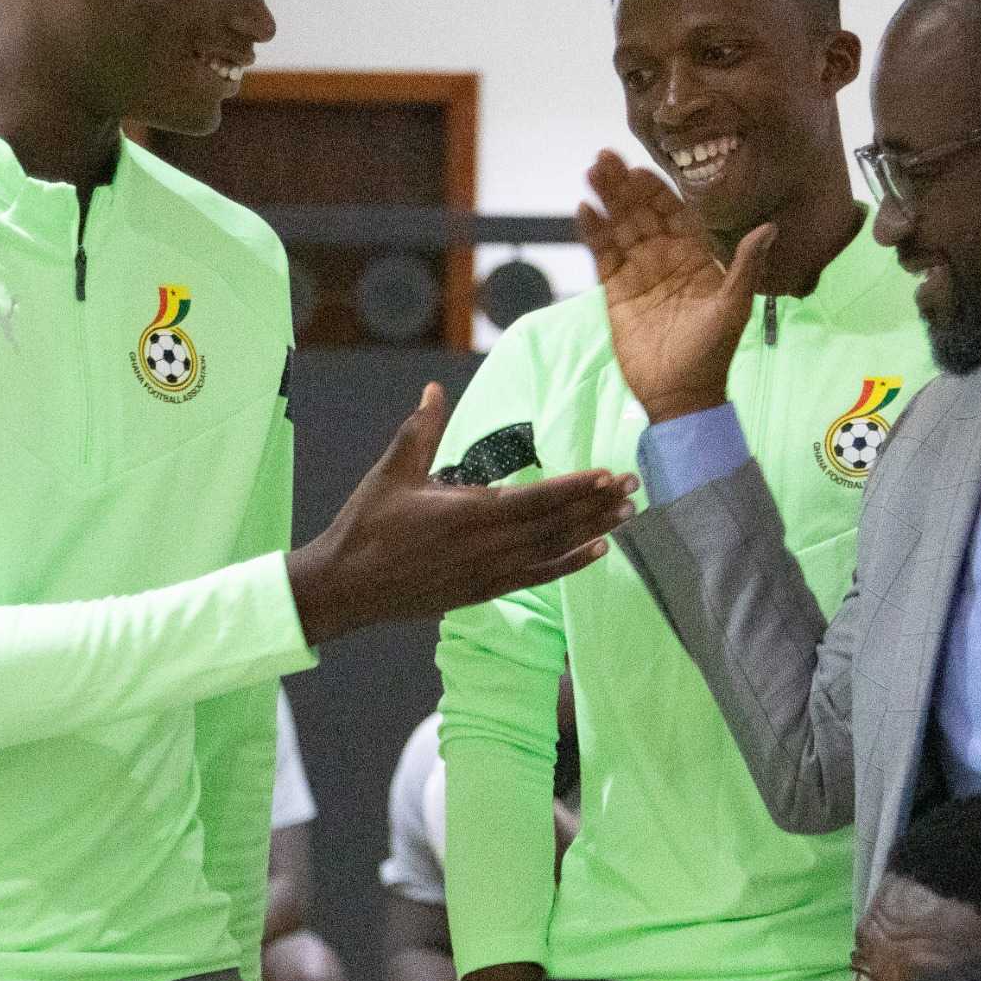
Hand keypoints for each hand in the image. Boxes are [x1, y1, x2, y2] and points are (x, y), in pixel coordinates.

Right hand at [287, 385, 637, 646]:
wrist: (346, 587)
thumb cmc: (366, 526)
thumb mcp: (391, 472)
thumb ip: (420, 430)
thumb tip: (433, 389)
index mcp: (466, 514)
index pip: (535, 499)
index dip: (574, 487)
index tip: (607, 474)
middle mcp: (485, 547)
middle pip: (554, 525)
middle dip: (596, 506)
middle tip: (633, 489)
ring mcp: (487, 573)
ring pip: (551, 551)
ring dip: (591, 532)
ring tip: (625, 516)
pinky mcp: (483, 591)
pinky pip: (537, 577)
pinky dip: (569, 564)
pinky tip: (597, 552)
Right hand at [575, 150, 774, 423]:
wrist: (681, 395)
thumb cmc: (713, 353)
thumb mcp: (734, 307)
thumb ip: (745, 265)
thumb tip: (769, 227)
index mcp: (694, 257)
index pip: (674, 213)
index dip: (657, 190)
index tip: (641, 168)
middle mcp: (665, 258)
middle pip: (641, 213)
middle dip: (624, 186)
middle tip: (605, 158)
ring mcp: (639, 273)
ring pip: (620, 228)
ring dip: (606, 201)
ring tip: (591, 173)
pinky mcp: (617, 293)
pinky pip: (603, 256)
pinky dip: (593, 233)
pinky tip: (584, 210)